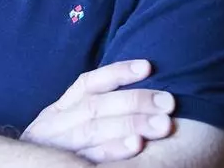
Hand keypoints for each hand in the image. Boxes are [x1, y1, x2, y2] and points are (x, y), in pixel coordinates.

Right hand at [21, 60, 174, 162]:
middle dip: (135, 101)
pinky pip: (89, 158)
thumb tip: (136, 85)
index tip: (148, 67)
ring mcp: (58, 147)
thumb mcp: (65, 124)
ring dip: (130, 125)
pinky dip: (113, 151)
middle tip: (168, 102)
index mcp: (58, 110)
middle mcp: (55, 124)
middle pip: (96, 106)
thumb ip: (90, 109)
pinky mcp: (63, 165)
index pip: (87, 84)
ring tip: (161, 124)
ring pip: (94, 130)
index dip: (117, 73)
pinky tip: (137, 147)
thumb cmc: (57, 150)